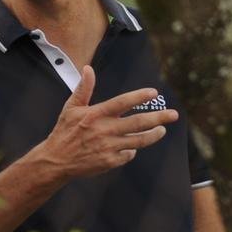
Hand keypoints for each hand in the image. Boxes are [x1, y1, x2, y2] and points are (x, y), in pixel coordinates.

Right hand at [34, 65, 177, 180]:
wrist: (56, 160)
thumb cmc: (65, 131)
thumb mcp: (71, 107)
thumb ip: (83, 88)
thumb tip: (88, 69)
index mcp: (96, 114)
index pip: (122, 102)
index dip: (139, 97)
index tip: (154, 92)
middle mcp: (104, 130)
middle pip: (138, 123)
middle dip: (159, 118)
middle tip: (174, 114)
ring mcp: (108, 147)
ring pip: (138, 141)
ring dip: (153, 135)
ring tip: (162, 130)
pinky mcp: (110, 162)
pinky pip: (128, 155)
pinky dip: (132, 150)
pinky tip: (134, 146)